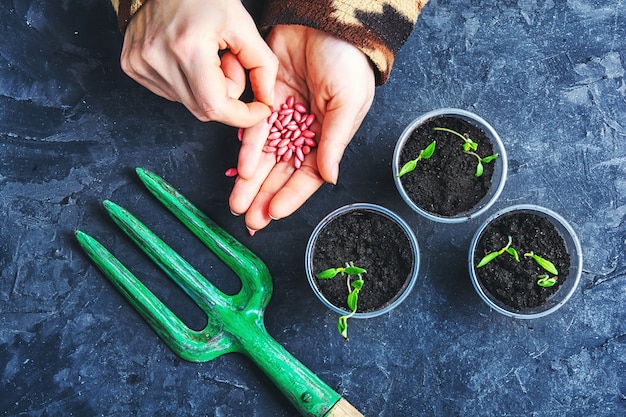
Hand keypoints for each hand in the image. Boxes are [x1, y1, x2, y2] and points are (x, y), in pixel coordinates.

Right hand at [120, 0, 277, 126]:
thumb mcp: (243, 25)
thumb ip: (263, 65)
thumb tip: (268, 101)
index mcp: (186, 48)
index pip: (216, 107)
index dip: (243, 115)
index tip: (260, 109)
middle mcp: (157, 59)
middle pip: (204, 109)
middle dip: (227, 95)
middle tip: (231, 62)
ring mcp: (140, 64)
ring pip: (189, 103)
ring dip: (208, 89)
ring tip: (210, 55)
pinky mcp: (131, 65)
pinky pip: (171, 93)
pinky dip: (189, 83)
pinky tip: (190, 57)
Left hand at [229, 25, 374, 232]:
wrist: (326, 22)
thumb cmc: (348, 63)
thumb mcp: (348, 103)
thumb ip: (335, 141)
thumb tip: (329, 177)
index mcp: (329, 137)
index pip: (308, 175)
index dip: (291, 196)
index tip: (274, 213)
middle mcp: (305, 132)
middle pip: (282, 172)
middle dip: (265, 196)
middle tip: (249, 219)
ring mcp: (284, 117)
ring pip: (265, 157)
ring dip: (251, 181)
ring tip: (238, 203)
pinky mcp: (267, 100)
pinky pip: (254, 130)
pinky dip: (247, 149)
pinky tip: (240, 169)